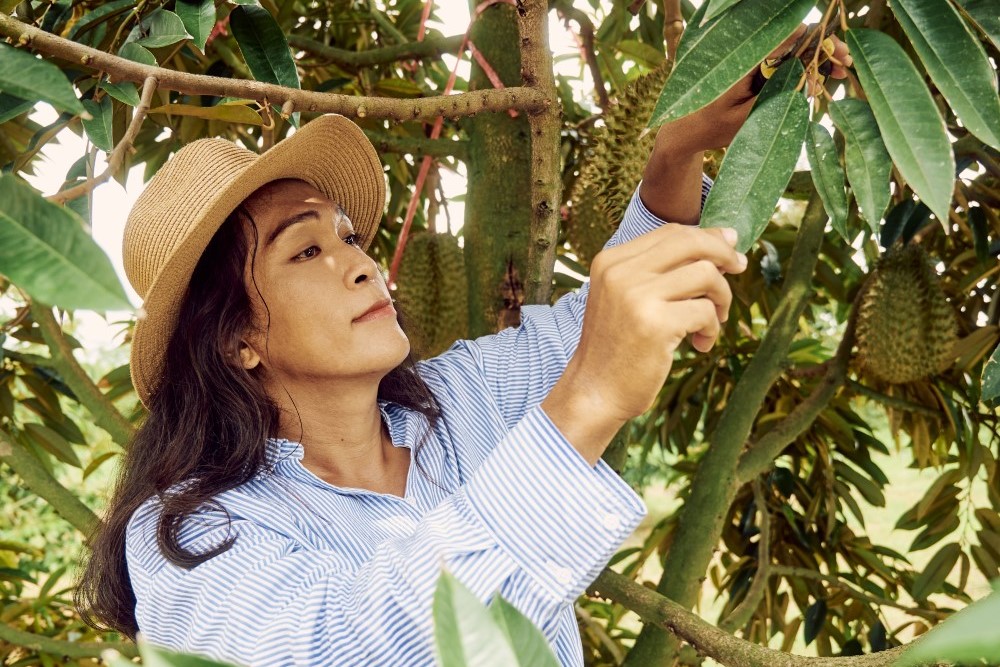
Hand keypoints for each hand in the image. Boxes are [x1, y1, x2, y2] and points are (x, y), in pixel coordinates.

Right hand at [565, 224, 747, 422]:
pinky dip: (712, 328)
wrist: (594, 391)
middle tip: (739, 269)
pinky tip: (699, 344)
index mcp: (611, 261)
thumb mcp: (627, 298)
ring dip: (721, 298)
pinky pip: (706, 311)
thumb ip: (662, 271)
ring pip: (706, 274)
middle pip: (691, 242)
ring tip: (713, 320)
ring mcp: (636, 296)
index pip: (670, 232)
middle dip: (724, 254)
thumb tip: (725, 240)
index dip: (706, 237)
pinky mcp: (655, 324)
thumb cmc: (618, 346)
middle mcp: (620, 272)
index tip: (728, 252)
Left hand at [654, 26, 851, 153]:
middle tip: (846, 66)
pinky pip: (782, 66)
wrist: (685, 131)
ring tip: (836, 76)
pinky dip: (801, 71)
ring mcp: (751, 62)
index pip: (789, 37)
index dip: (820, 42)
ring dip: (815, 62)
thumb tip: (810, 79)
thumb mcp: (747, 116)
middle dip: (823, 51)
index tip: (840, 55)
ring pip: (791, 53)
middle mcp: (749, 53)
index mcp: (745, 57)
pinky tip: (818, 83)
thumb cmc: (711, 126)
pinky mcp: (753, 73)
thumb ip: (776, 96)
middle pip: (794, 41)